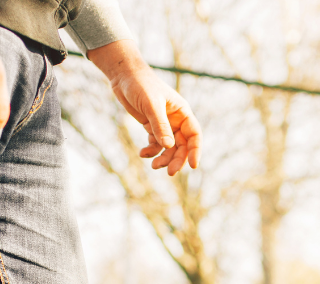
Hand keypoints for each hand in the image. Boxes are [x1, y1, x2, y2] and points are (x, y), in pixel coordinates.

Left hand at [87, 40, 200, 174]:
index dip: (196, 151)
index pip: (194, 134)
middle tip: (170, 172)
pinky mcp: (151, 126)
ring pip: (169, 147)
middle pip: (182, 145)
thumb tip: (169, 146)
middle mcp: (176, 120)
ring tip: (153, 165)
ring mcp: (164, 124)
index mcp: (182, 112)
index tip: (194, 166)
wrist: (124, 76)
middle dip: (177, 159)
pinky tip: (143, 154)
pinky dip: (151, 151)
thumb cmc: (141, 85)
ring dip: (163, 158)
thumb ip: (160, 125)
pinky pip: (155, 144)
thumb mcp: (151, 104)